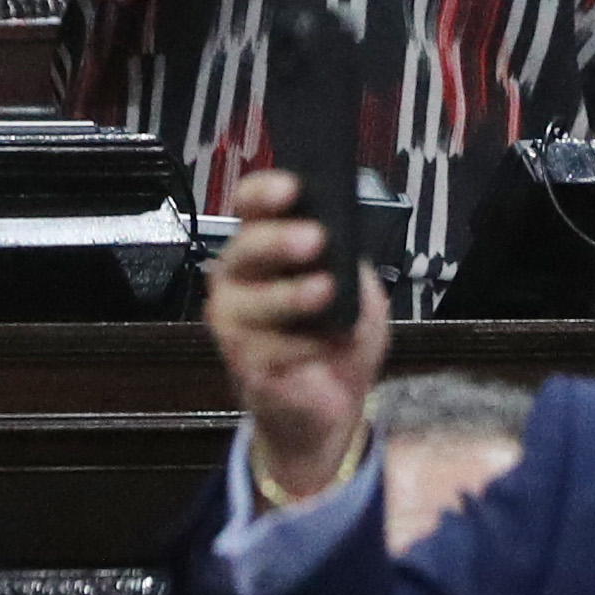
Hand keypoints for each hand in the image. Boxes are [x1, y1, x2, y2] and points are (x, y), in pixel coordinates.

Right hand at [203, 166, 391, 505]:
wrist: (333, 406)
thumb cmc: (338, 339)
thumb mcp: (359, 290)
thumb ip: (347, 261)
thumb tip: (342, 239)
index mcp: (265, 249)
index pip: (250, 206)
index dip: (265, 193)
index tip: (293, 189)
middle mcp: (239, 280)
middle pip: (244, 248)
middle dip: (278, 241)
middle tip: (314, 239)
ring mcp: (234, 323)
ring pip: (252, 301)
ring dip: (291, 295)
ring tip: (325, 292)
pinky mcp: (242, 364)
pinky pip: (266, 348)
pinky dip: (303, 347)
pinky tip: (323, 347)